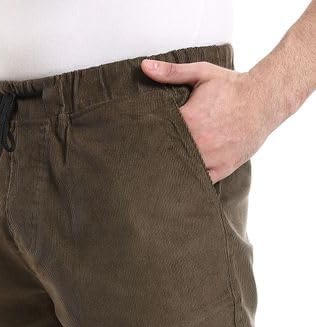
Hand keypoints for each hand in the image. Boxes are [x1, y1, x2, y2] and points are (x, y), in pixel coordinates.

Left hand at [141, 59, 274, 182]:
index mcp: (188, 120)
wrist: (266, 99)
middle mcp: (198, 142)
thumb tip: (144, 66)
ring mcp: (210, 158)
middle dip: (156, 154)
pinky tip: (181, 177)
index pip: (157, 133)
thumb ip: (171, 72)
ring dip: (172, 169)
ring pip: (182, 170)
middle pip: (167, 154)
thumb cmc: (232, 86)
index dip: (146, 136)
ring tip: (159, 170)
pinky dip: (190, 180)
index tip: (138, 138)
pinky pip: (200, 181)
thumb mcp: (202, 73)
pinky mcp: (222, 169)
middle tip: (144, 157)